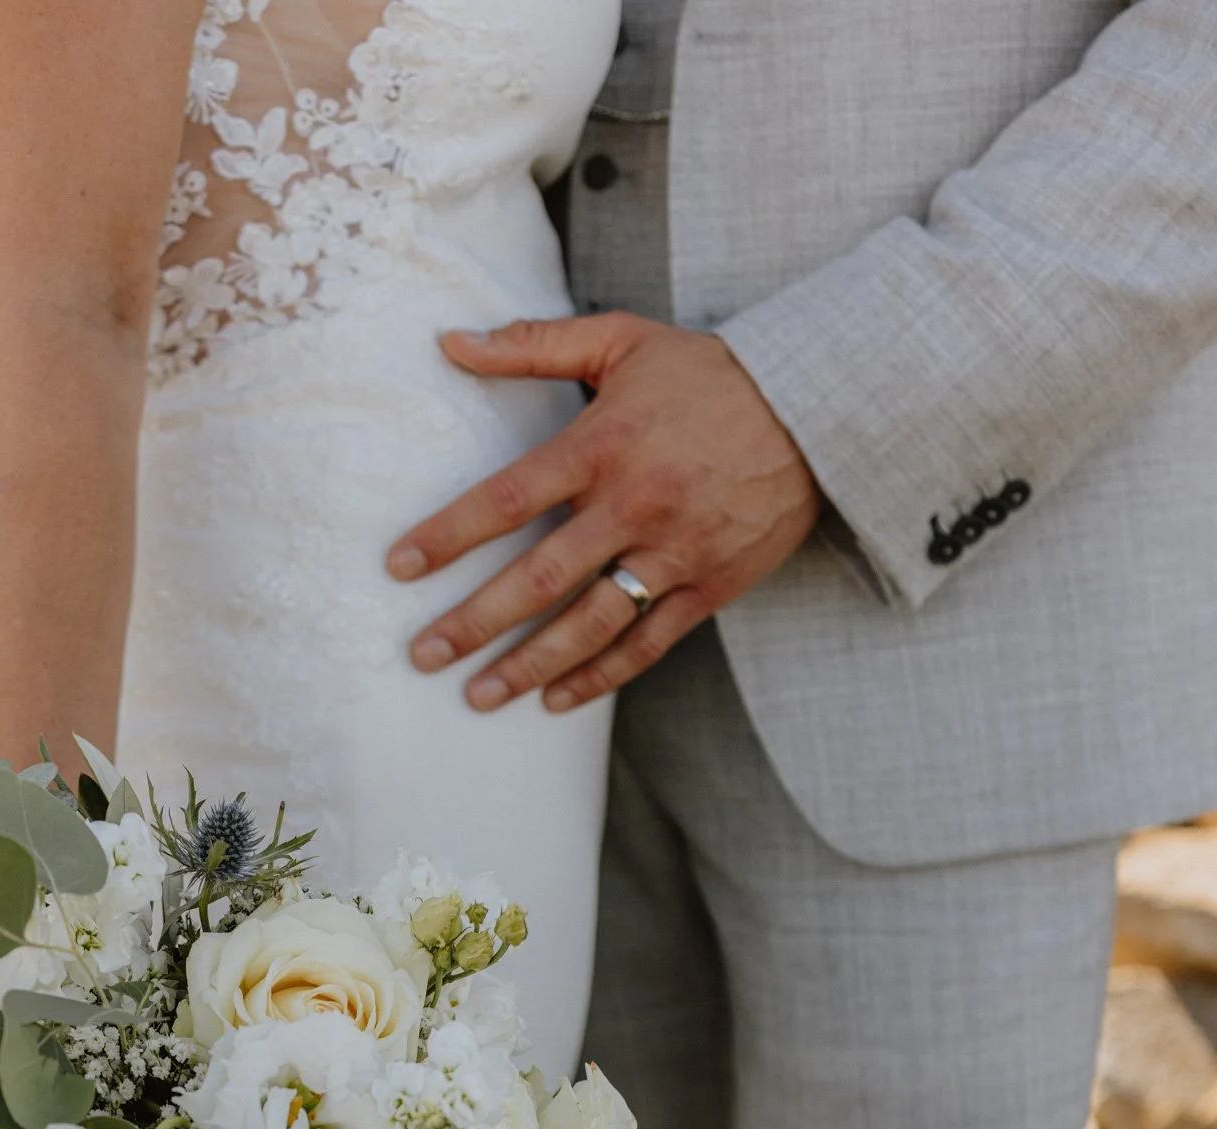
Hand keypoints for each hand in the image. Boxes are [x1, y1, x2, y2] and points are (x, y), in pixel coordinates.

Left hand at [387, 313, 822, 711]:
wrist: (816, 405)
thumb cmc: (707, 373)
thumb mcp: (623, 339)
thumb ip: (534, 344)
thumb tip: (452, 342)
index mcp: (603, 444)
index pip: (508, 499)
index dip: (449, 536)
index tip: (400, 567)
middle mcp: (635, 504)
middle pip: (540, 577)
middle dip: (475, 622)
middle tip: (423, 656)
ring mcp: (675, 551)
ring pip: (590, 624)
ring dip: (530, 666)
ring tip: (479, 695)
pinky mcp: (710, 585)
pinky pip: (647, 644)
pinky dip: (600, 677)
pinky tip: (556, 700)